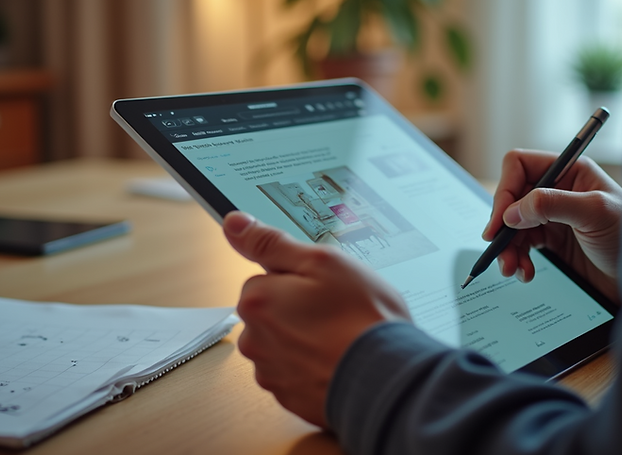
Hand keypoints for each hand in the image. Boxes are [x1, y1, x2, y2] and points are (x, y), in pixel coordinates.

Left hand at [224, 211, 410, 427]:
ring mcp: (271, 372)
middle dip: (298, 309)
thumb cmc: (360, 318)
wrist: (387, 377)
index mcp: (258, 301)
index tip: (322, 287)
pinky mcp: (289, 397)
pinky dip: (313, 366)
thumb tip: (235, 223)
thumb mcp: (322, 262)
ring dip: (305, 339)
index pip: (265, 278)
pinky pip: (295, 372)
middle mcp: (255, 339)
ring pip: (283, 343)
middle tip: (335, 310)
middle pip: (271, 312)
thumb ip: (271, 243)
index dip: (298, 279)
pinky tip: (338, 359)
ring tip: (340, 337)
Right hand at [483, 151, 621, 301]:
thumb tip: (512, 211)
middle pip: (512, 197)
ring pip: (513, 225)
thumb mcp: (594, 214)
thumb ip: (552, 205)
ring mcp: (554, 216)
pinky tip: (526, 273)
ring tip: (511, 269)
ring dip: (507, 247)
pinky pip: (523, 245)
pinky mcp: (554, 241)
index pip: (520, 166)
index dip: (506, 190)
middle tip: (497, 249)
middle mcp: (559, 189)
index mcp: (570, 171)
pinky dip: (518, 259)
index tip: (501, 221)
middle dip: (502, 224)